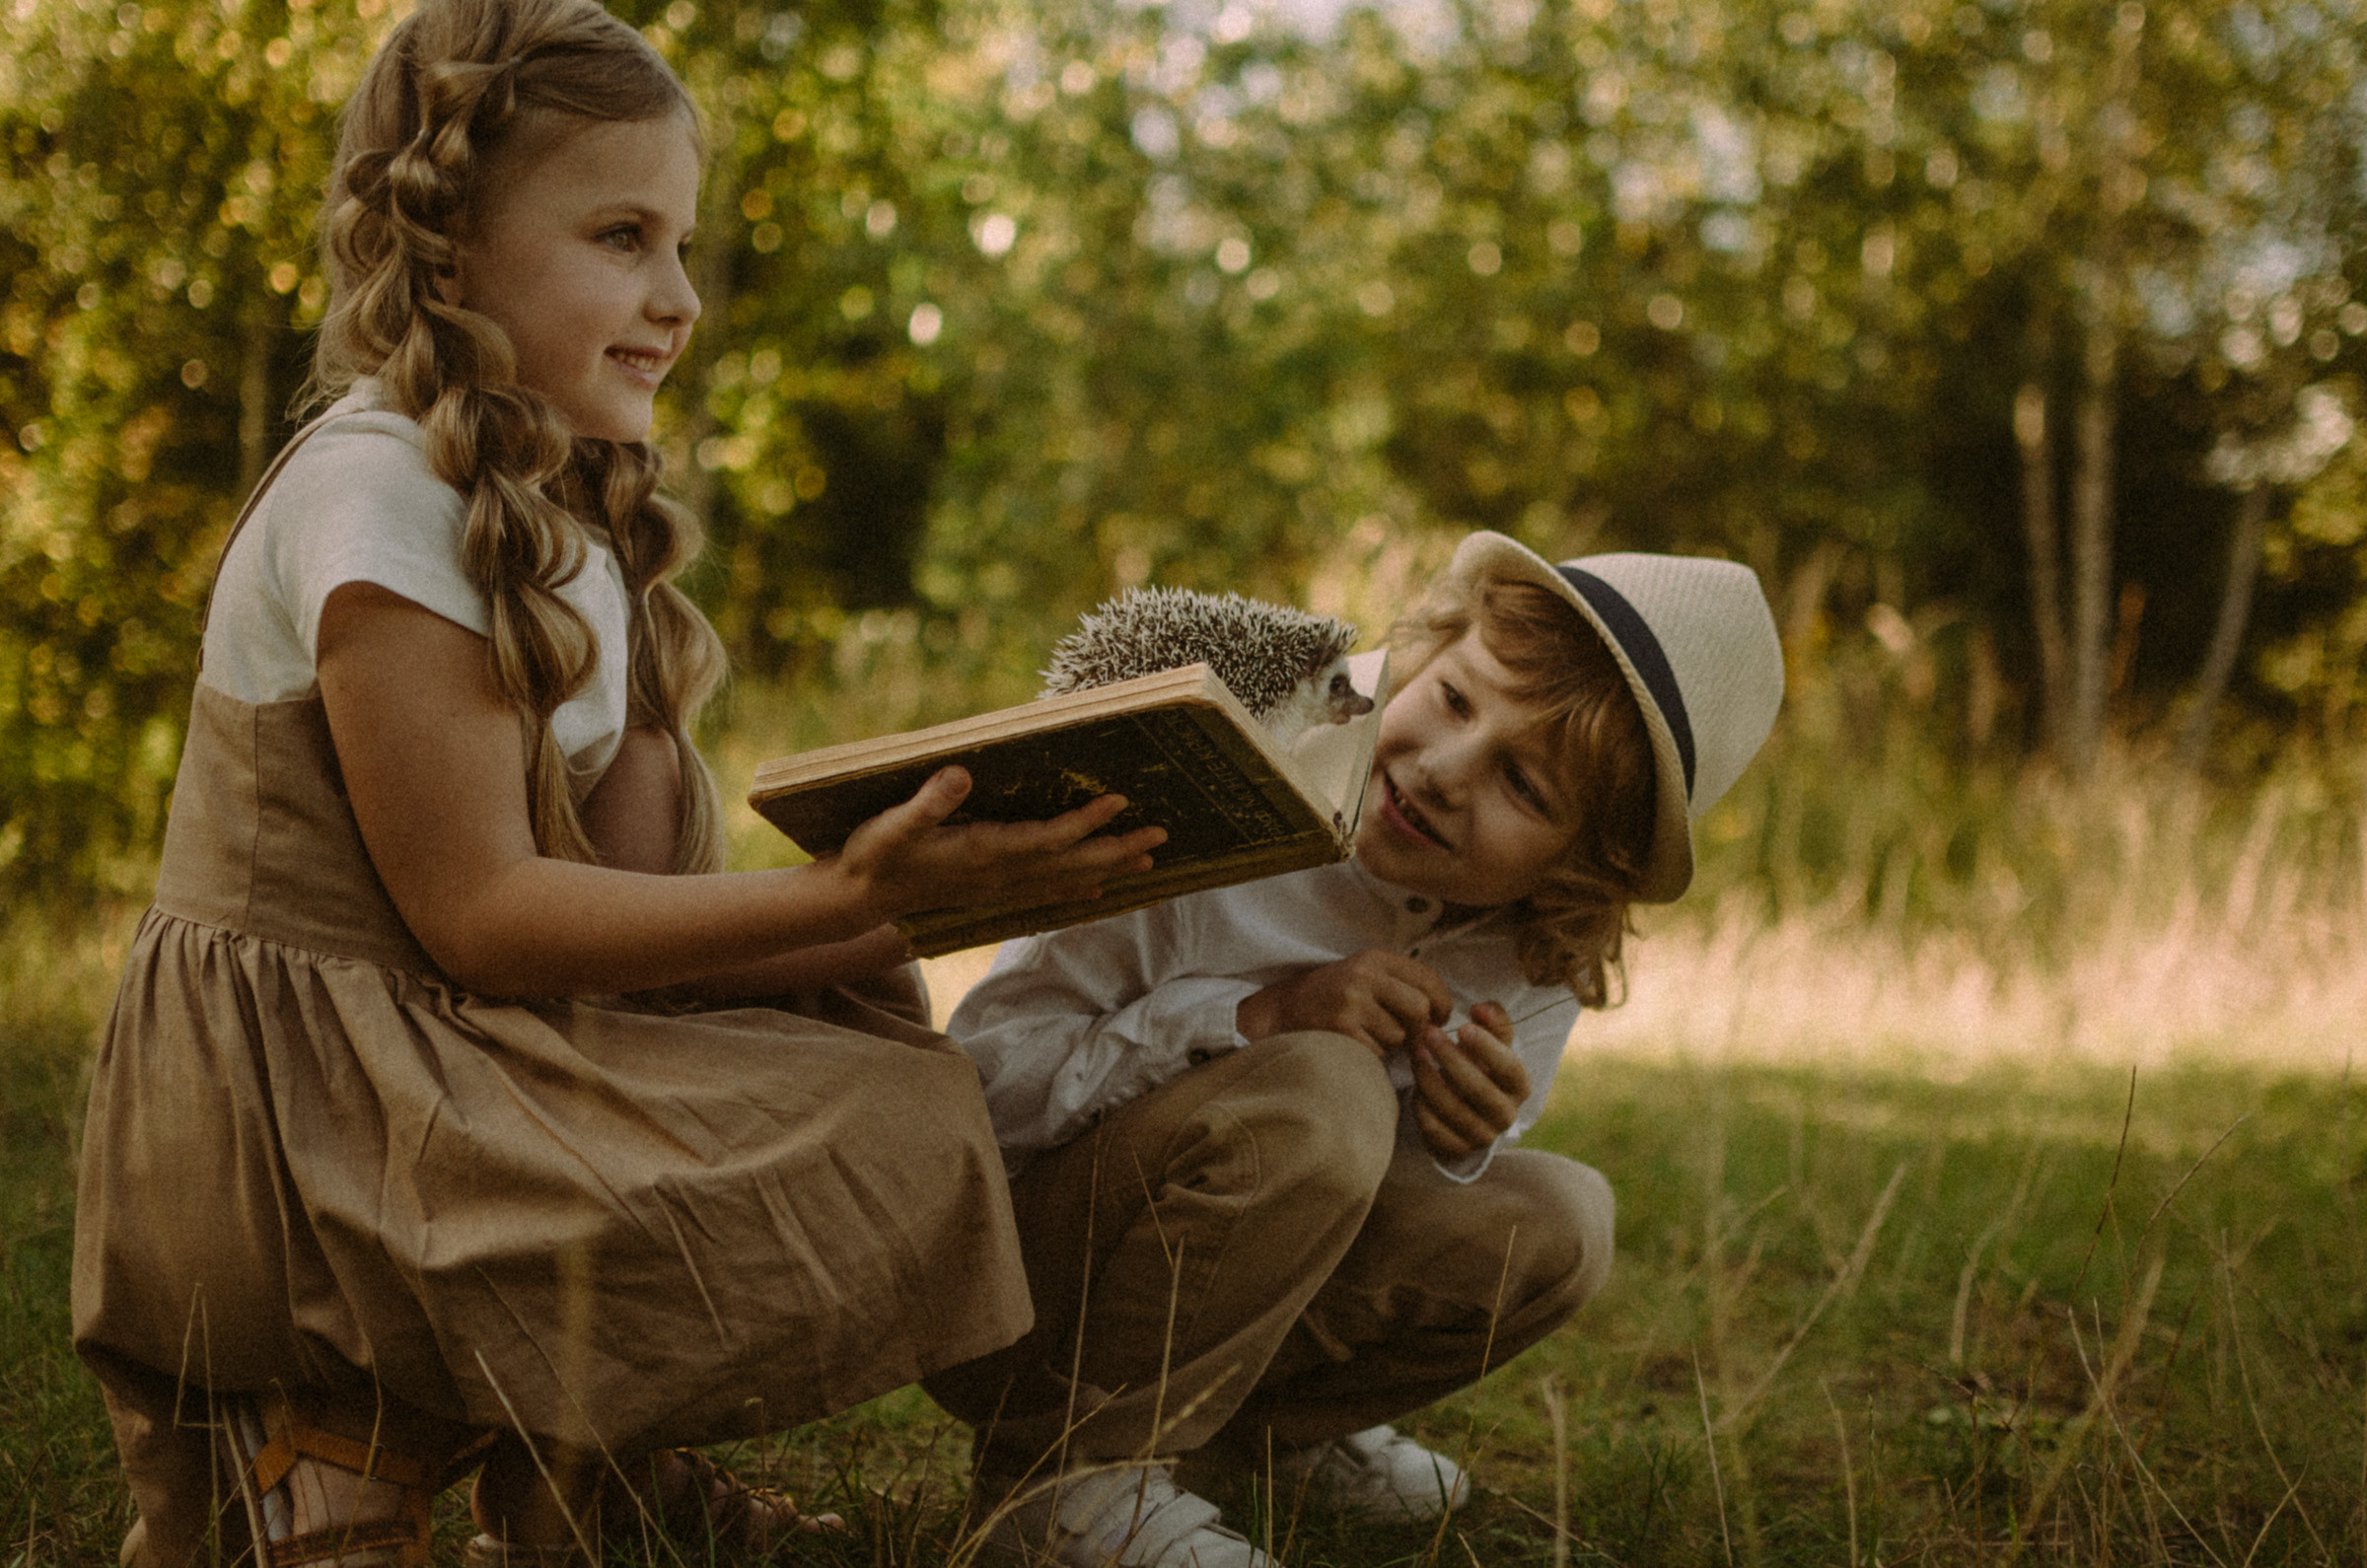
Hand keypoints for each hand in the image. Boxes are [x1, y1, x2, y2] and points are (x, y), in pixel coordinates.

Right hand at [827, 767, 1165, 925]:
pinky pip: (1047, 893)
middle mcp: (999, 875)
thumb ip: (927, 803)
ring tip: (1148, 861)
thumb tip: (959, 774)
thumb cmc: (874, 854)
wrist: (857, 897)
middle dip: (1117, 850)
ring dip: (1108, 869)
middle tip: (1161, 837)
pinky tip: (1098, 889)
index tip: (1120, 801)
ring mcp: (998, 887)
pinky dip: (1077, 888)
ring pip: (1065, 881)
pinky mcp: (991, 892)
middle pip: (1070, 865)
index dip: (1085, 822)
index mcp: (982, 853)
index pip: (1047, 838)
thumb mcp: (892, 824)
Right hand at [1235, 949, 1451, 1056]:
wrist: (1282, 1009)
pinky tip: (1354, 1044)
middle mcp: (1363, 976)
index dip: (1443, 1004)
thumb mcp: (1365, 975)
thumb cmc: (1334, 996)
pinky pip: (1378, 1053)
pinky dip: (1372, 1055)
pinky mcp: (1340, 1030)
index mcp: (1375, 959)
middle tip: (1410, 1036)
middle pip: (1420, 1008)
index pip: (1428, 978)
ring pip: (1399, 1036)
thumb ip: (1402, 985)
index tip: (1438, 1018)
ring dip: (1391, 1044)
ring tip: (1368, 1034)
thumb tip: (1443, 1015)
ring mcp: (1350, 1003)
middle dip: (1420, 1029)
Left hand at [1411, 1001, 1529, 1159]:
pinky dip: (1421, 1106)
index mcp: (1519, 1086)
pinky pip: (1434, 1129)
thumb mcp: (1492, 1041)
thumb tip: (1480, 1008)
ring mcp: (1483, 1136)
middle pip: (1479, 1090)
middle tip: (1429, 1034)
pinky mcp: (1459, 1150)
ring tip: (1415, 1052)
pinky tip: (1414, 1086)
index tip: (1462, 1027)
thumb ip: (1492, 1019)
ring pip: (1452, 1109)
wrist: (1469, 1109)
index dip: (1488, 1048)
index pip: (1510, 1069)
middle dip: (1451, 1060)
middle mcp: (1506, 1115)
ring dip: (1429, 1078)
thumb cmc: (1481, 1065)